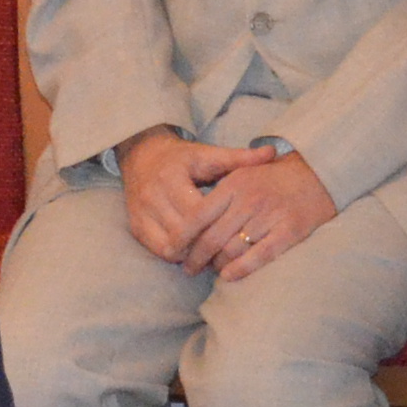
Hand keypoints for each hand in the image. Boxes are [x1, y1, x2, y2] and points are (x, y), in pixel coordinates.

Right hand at [119, 128, 230, 260]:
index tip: (237, 233)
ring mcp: (141, 213)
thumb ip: (239, 158)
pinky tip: (193, 252)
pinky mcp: (135, 226)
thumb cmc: (183, 158)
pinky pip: (158, 250)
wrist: (143, 156)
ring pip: (170, 247)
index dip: (218, 226)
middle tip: (229, 251)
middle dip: (207, 245)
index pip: (197, 213)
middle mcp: (152, 195)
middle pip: (184, 234)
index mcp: (171, 176)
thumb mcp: (209, 154)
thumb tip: (272, 152)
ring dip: (193, 254)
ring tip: (213, 254)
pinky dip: (177, 254)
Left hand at [195, 147, 339, 283]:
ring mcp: (270, 215)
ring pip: (232, 249)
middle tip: (188, 268)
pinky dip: (240, 269)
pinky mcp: (290, 231)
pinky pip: (259, 256)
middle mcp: (250, 199)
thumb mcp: (242, 174)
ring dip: (217, 265)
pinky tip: (228, 276)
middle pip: (212, 237)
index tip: (174, 249)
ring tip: (210, 270)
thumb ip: (219, 195)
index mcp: (234, 184)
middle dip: (196, 257)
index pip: (199, 215)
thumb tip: (187, 221)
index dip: (183, 237)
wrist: (318, 174)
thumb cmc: (273, 178)